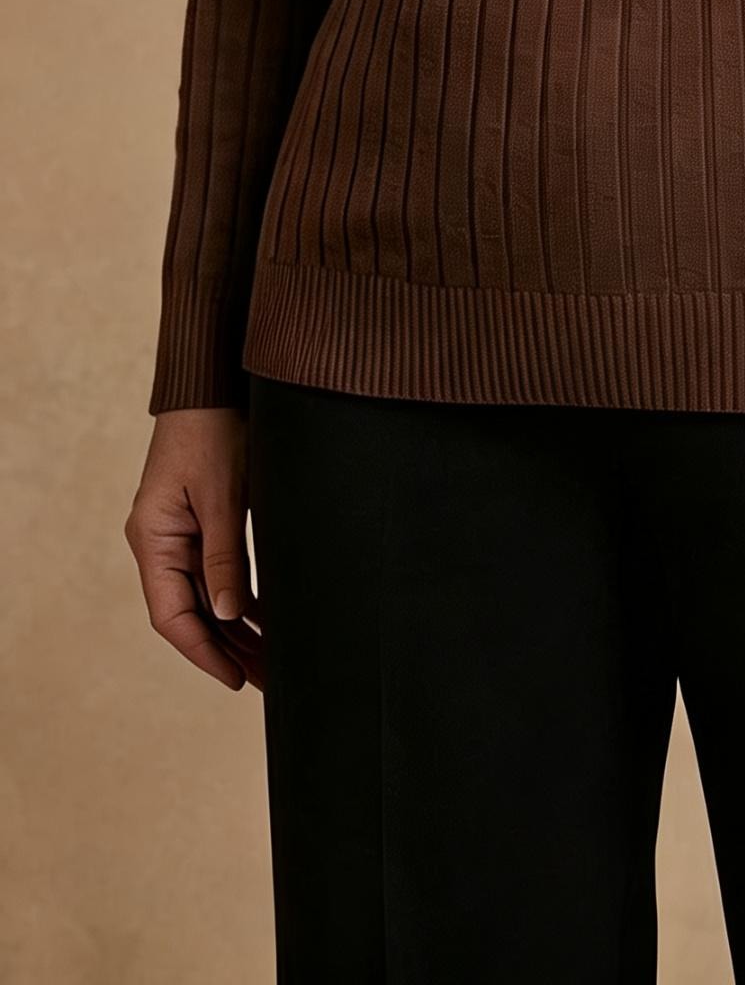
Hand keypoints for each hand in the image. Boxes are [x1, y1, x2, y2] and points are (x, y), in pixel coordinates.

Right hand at [125, 409, 263, 691]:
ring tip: (271, 662)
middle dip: (227, 649)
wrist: (212, 384)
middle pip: (191, 612)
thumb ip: (223, 556)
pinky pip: (216, 574)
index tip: (235, 680)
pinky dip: (240, 599)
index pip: (172, 615)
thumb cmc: (213, 431)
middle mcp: (161, 543)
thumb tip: (228, 615)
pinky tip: (267, 622)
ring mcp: (180, 534)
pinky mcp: (201, 523)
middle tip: (268, 680)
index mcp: (154, 539)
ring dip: (236, 629)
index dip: (204, 652)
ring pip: (206, 597)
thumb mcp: (223, 496)